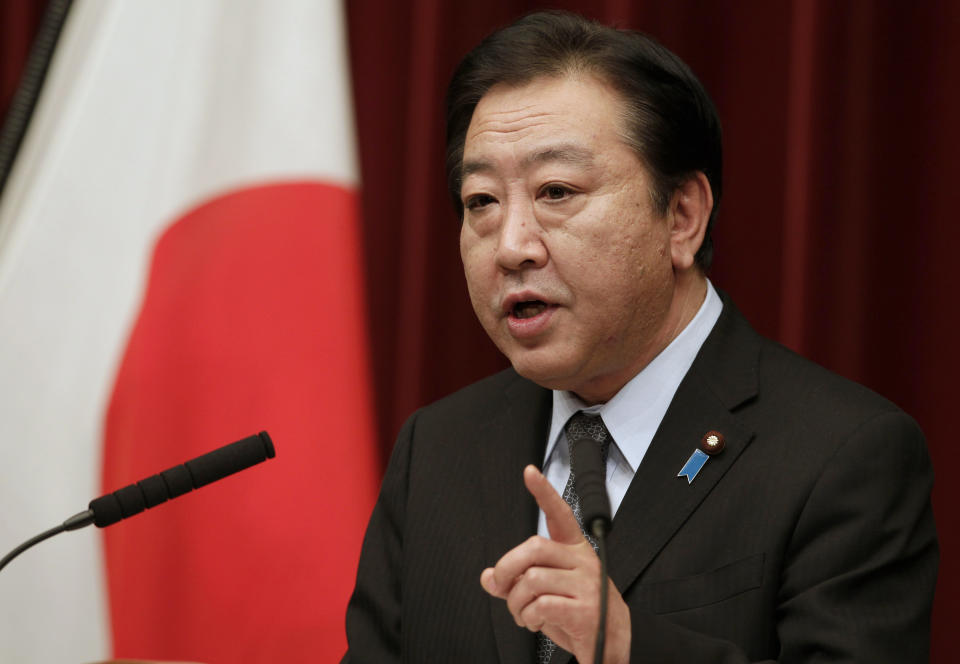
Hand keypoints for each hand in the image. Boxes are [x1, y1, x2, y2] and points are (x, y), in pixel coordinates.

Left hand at [480, 465, 629, 663]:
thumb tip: (488, 577)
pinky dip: (529, 618)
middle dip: (506, 569)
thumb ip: (517, 583)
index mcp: (575, 551)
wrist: (612, 648)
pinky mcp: (584, 609)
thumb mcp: (547, 594)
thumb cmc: (580, 616)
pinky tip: (537, 622)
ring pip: (531, 580)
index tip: (530, 472)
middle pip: (533, 548)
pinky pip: (540, 605)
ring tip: (524, 614)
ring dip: (516, 604)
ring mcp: (586, 584)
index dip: (544, 492)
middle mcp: (583, 561)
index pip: (560, 514)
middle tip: (501, 586)